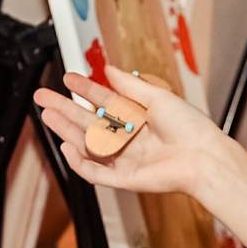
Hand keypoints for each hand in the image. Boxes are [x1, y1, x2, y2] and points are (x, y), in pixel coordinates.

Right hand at [33, 66, 231, 199]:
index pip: (104, 101)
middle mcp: (129, 137)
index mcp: (138, 117)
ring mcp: (125, 158)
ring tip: (48, 115)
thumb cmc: (190, 128)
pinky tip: (67, 145)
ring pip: (87, 145)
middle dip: (65, 109)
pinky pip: (95, 171)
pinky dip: (79, 161)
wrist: (202, 156)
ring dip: (67, 130)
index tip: (68, 79)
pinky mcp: (124, 178)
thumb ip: (131, 86)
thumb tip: (111, 70)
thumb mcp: (158, 97)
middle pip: (89, 122)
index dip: (85, 90)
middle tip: (44, 96)